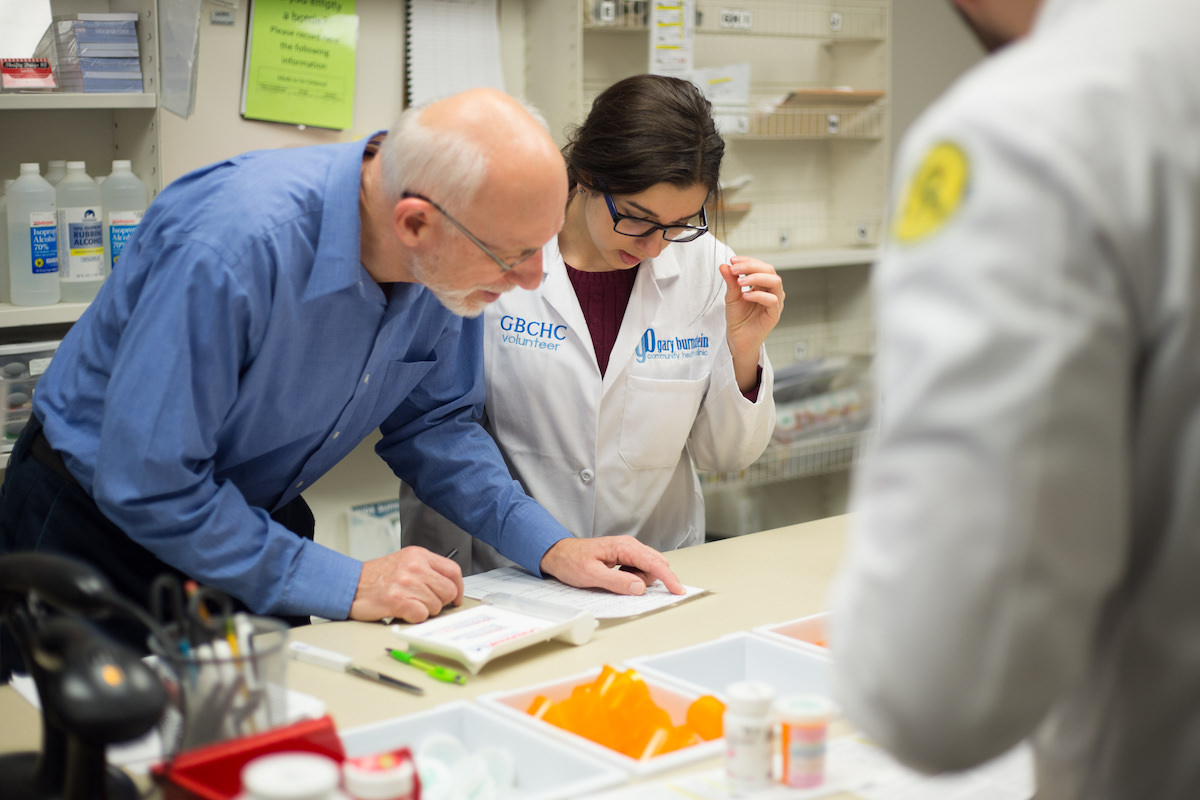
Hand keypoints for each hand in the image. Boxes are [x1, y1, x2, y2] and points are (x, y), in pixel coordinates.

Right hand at [349, 546, 463, 622]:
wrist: (349, 584)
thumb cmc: (376, 577)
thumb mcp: (404, 562)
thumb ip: (427, 570)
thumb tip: (450, 588)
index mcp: (418, 555)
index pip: (453, 571)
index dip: (459, 588)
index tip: (456, 597)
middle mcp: (414, 566)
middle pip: (448, 591)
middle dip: (440, 602)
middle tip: (425, 603)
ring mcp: (406, 583)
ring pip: (436, 605)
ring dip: (424, 611)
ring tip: (409, 604)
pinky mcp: (397, 600)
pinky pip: (422, 615)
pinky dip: (414, 618)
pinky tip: (404, 612)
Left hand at [539, 536, 685, 595]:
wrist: (557, 553)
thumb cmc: (571, 561)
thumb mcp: (591, 575)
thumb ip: (617, 582)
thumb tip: (640, 588)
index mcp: (623, 547)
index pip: (654, 563)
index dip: (668, 578)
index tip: (678, 590)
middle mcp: (629, 545)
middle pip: (655, 565)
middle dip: (648, 580)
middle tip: (625, 586)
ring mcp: (627, 550)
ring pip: (648, 568)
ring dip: (638, 580)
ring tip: (614, 581)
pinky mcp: (624, 556)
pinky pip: (639, 568)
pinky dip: (633, 577)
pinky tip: (616, 578)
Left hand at [720, 256, 783, 391]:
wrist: (738, 340)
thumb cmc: (738, 319)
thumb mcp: (731, 296)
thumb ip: (730, 281)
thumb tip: (724, 265)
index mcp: (763, 285)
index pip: (761, 266)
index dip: (748, 261)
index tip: (732, 261)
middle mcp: (771, 291)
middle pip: (769, 270)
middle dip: (750, 267)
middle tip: (734, 269)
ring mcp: (775, 303)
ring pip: (775, 282)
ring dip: (756, 278)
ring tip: (740, 282)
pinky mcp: (774, 315)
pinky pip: (772, 300)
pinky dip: (758, 295)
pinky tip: (745, 296)